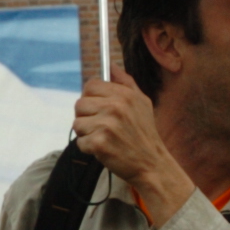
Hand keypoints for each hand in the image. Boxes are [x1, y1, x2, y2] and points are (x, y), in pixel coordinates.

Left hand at [72, 75, 192, 228]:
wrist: (152, 164)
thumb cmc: (144, 133)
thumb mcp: (141, 103)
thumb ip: (125, 82)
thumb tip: (111, 65)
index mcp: (124, 94)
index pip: (90, 85)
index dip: (90, 97)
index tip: (97, 107)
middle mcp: (115, 107)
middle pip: (80, 104)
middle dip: (87, 116)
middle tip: (102, 126)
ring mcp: (106, 125)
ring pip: (77, 123)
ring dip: (87, 133)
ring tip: (105, 138)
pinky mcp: (99, 143)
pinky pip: (80, 142)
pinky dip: (89, 148)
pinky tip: (104, 149)